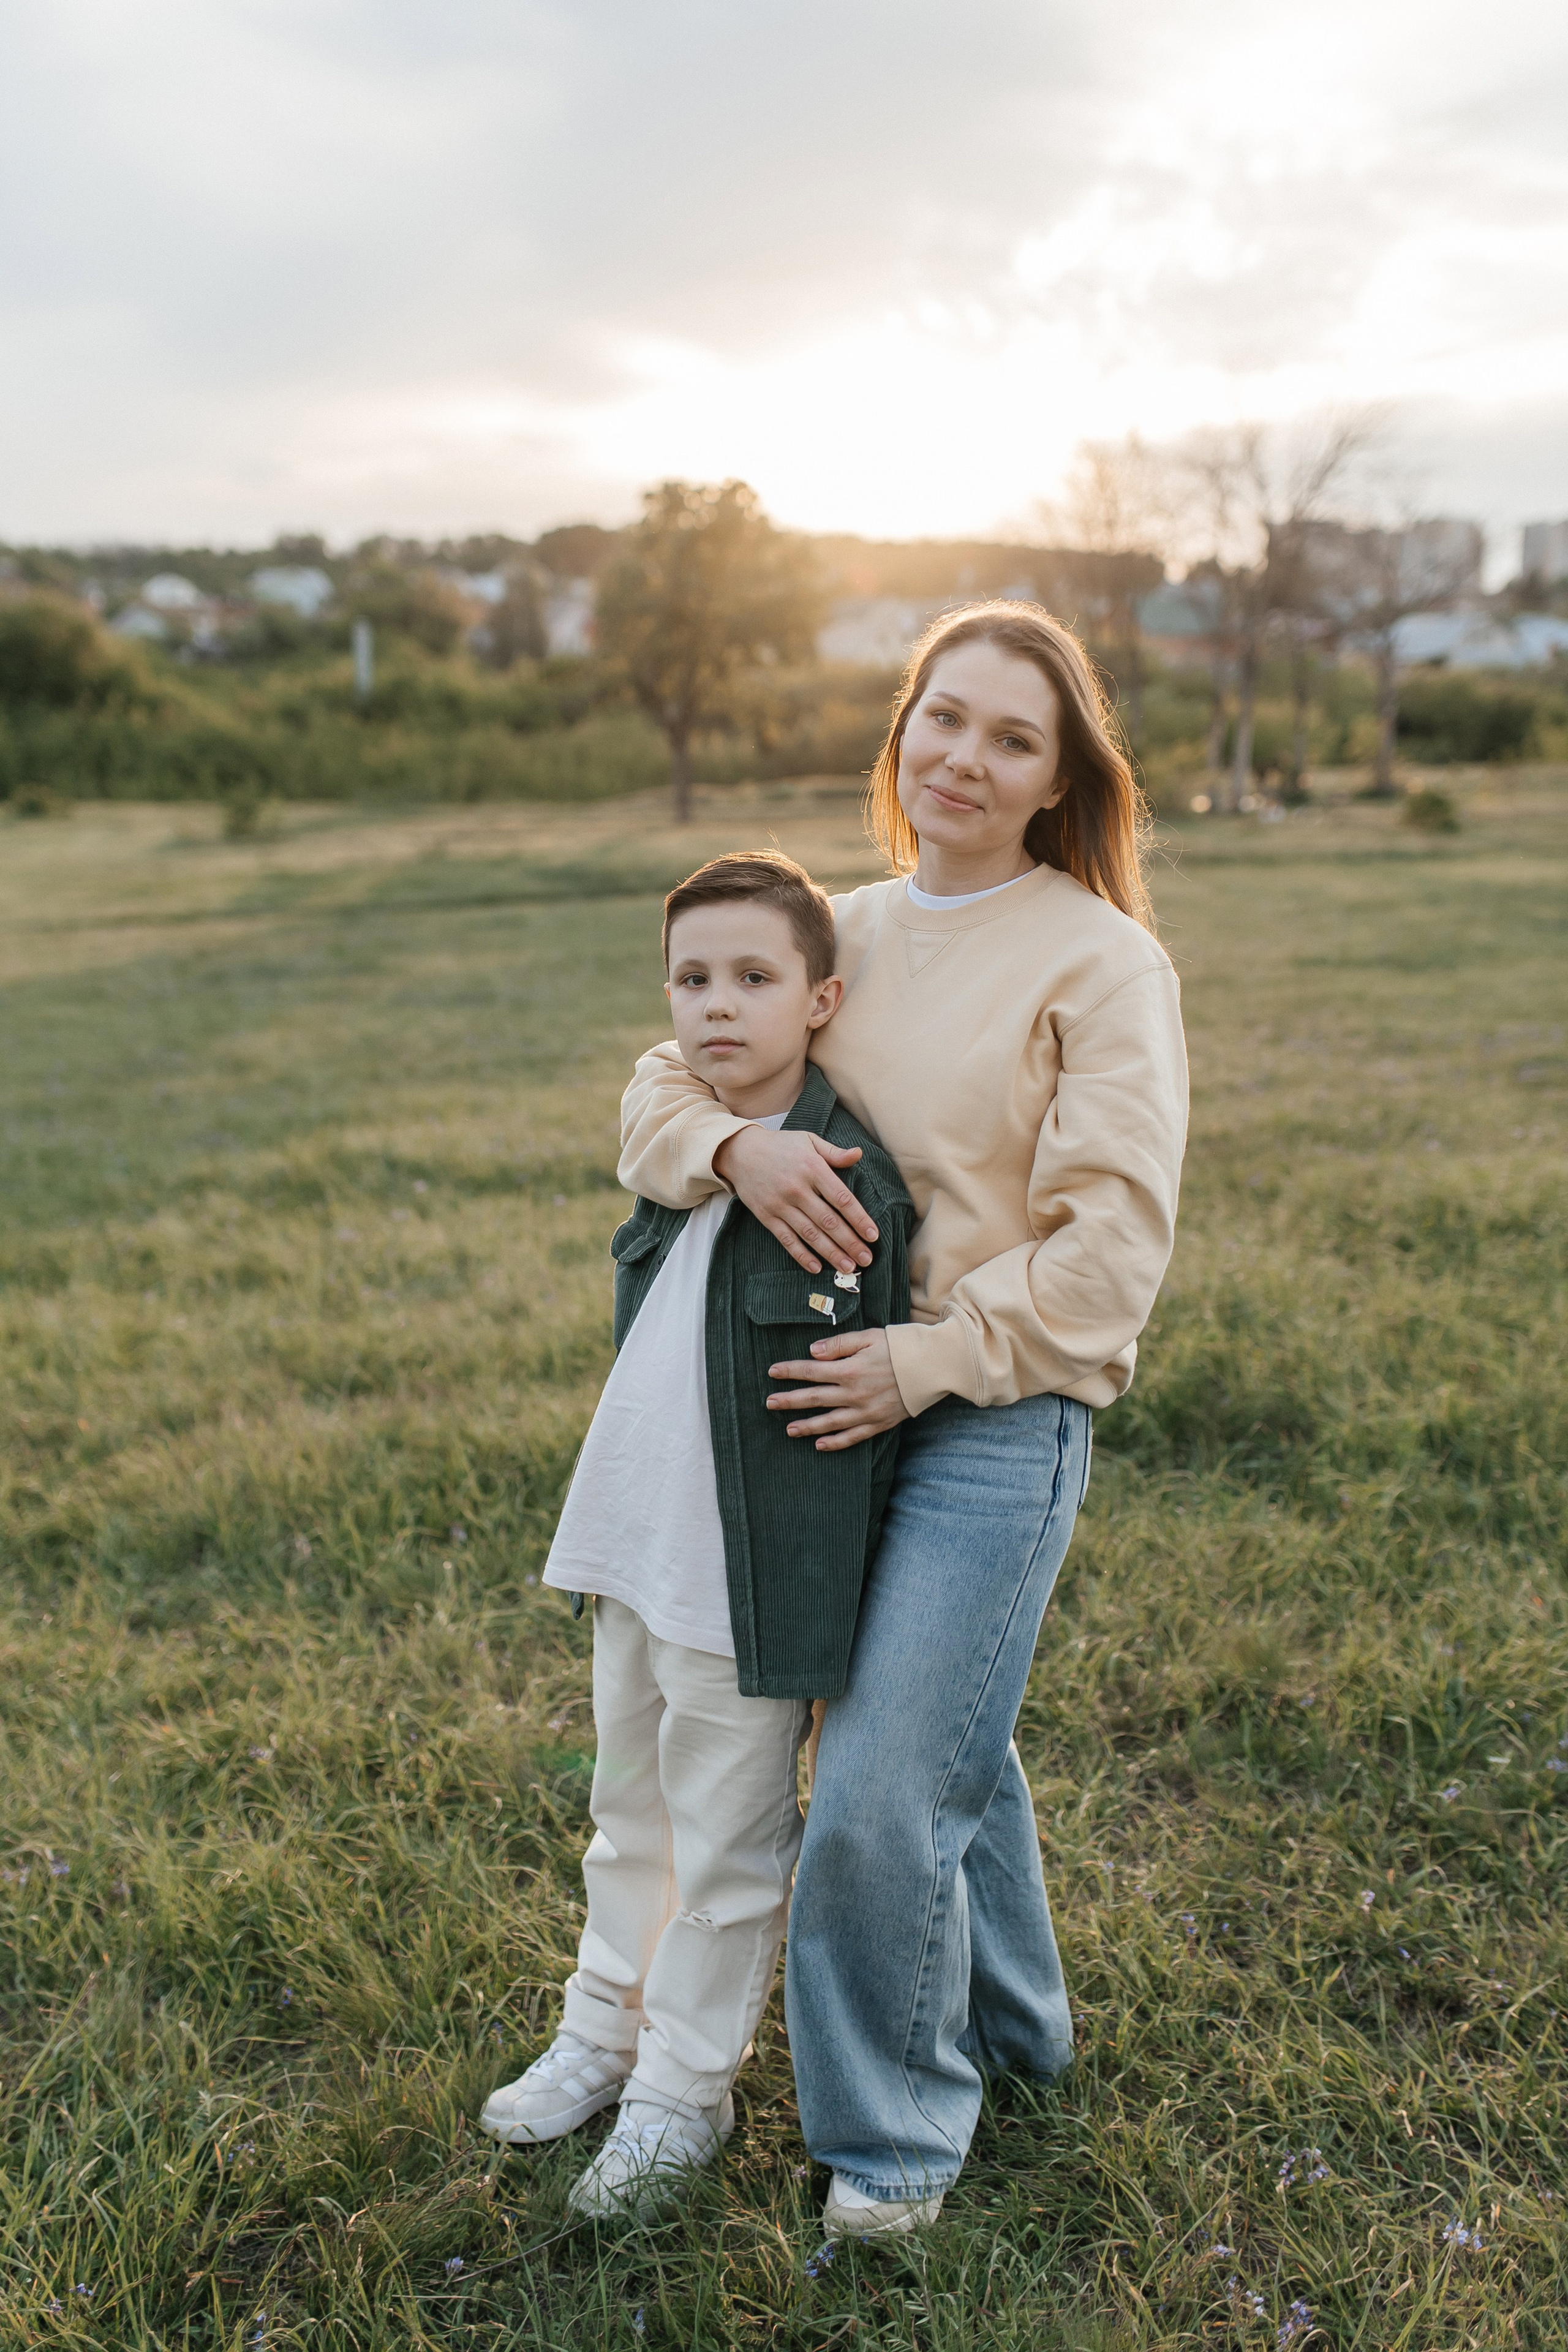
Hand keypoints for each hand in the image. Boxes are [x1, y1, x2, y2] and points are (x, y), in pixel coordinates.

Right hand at [714, 1125, 878, 1276]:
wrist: (740, 1151)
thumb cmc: (780, 1146)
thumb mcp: (809, 1141)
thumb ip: (834, 1152)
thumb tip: (859, 1154)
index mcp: (813, 1168)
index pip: (841, 1199)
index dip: (859, 1219)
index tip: (873, 1235)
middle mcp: (798, 1188)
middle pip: (829, 1221)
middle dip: (850, 1242)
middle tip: (867, 1259)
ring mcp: (781, 1204)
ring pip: (810, 1234)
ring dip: (831, 1253)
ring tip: (848, 1267)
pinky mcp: (767, 1216)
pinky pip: (787, 1239)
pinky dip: (801, 1255)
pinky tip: (816, 1267)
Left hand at [767, 1327, 910, 1451]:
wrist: (932, 1368)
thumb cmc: (900, 1347)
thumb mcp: (869, 1337)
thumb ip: (839, 1344)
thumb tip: (813, 1352)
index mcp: (849, 1370)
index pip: (811, 1371)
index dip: (789, 1371)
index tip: (772, 1372)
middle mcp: (854, 1394)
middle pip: (814, 1399)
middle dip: (789, 1401)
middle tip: (769, 1404)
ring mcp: (865, 1412)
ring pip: (829, 1422)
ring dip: (806, 1426)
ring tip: (788, 1429)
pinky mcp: (878, 1423)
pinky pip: (852, 1437)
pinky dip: (835, 1443)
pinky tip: (820, 1446)